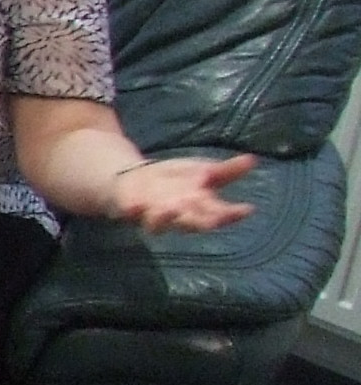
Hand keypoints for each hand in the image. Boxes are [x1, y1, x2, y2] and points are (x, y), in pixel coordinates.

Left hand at [109, 152, 256, 233]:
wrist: (136, 179)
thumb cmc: (176, 180)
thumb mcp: (203, 171)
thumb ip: (226, 170)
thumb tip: (253, 159)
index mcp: (199, 208)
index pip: (220, 214)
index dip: (232, 214)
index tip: (246, 209)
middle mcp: (178, 216)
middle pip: (192, 225)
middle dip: (201, 223)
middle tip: (212, 220)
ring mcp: (153, 215)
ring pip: (160, 225)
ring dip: (166, 219)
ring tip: (173, 208)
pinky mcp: (130, 210)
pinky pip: (131, 214)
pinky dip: (133, 211)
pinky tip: (135, 205)